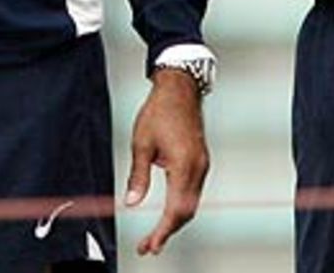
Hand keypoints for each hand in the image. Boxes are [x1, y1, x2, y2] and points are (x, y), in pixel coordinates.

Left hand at [124, 69, 209, 255]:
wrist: (179, 89)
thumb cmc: (159, 111)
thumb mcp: (141, 143)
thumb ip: (138, 176)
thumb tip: (131, 202)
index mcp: (184, 165)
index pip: (176, 210)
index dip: (163, 231)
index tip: (150, 245)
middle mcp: (198, 167)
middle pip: (187, 211)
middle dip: (168, 231)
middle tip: (149, 245)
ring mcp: (202, 164)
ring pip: (192, 203)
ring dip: (175, 220)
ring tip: (156, 234)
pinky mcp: (201, 160)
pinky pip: (194, 191)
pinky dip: (181, 206)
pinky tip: (168, 212)